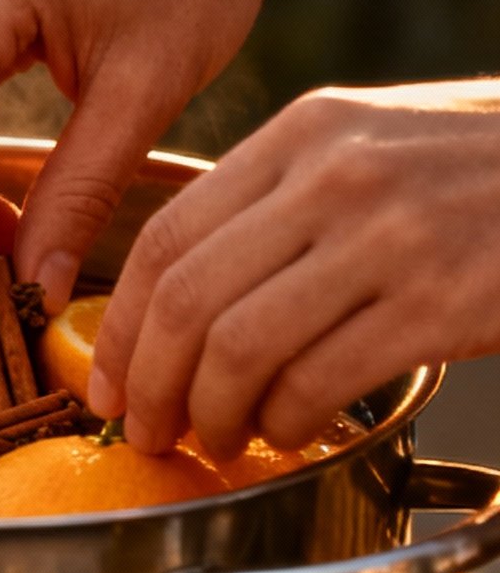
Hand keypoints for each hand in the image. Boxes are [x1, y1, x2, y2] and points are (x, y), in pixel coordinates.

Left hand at [90, 82, 499, 453]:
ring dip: (213, 415)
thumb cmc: (478, 173)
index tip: (109, 380)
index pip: (168, 236)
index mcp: (304, 133)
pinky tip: (289, 430)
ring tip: (218, 439)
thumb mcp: (370, 145)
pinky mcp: (436, 301)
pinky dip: (285, 421)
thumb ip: (280, 198)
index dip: (122, 326)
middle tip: (147, 430)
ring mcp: (387, 237)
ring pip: (240, 347)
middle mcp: (336, 175)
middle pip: (188, 299)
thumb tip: (182, 294)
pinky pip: (317, 380)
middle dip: (150, 384)